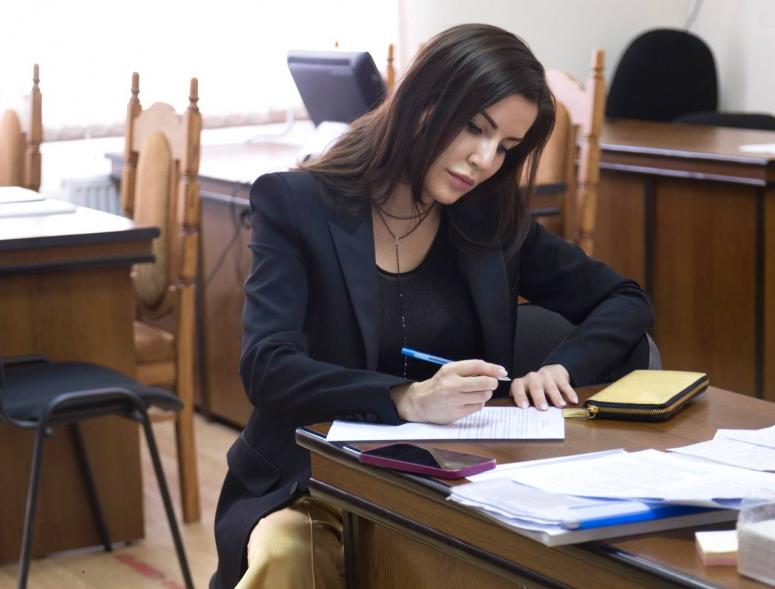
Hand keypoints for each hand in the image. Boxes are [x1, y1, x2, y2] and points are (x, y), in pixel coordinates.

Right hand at [390, 360, 505, 423]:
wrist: (420, 402)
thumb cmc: (439, 385)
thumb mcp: (449, 371)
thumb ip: (469, 370)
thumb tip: (495, 372)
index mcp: (450, 370)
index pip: (477, 366)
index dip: (493, 368)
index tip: (502, 371)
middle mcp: (452, 384)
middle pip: (485, 382)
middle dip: (493, 383)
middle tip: (491, 384)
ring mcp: (454, 400)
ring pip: (483, 396)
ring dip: (485, 394)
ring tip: (477, 393)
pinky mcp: (456, 413)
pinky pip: (478, 407)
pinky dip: (478, 403)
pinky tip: (470, 401)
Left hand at [510, 364, 577, 409]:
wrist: (550, 373)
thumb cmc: (535, 390)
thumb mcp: (528, 395)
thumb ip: (526, 405)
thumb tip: (526, 422)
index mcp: (522, 383)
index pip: (517, 387)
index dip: (520, 396)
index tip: (524, 407)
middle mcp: (532, 378)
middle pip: (535, 387)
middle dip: (539, 398)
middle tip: (543, 408)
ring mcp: (546, 376)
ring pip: (550, 386)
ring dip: (556, 396)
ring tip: (560, 406)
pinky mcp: (559, 376)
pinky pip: (565, 384)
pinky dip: (569, 393)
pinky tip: (573, 401)